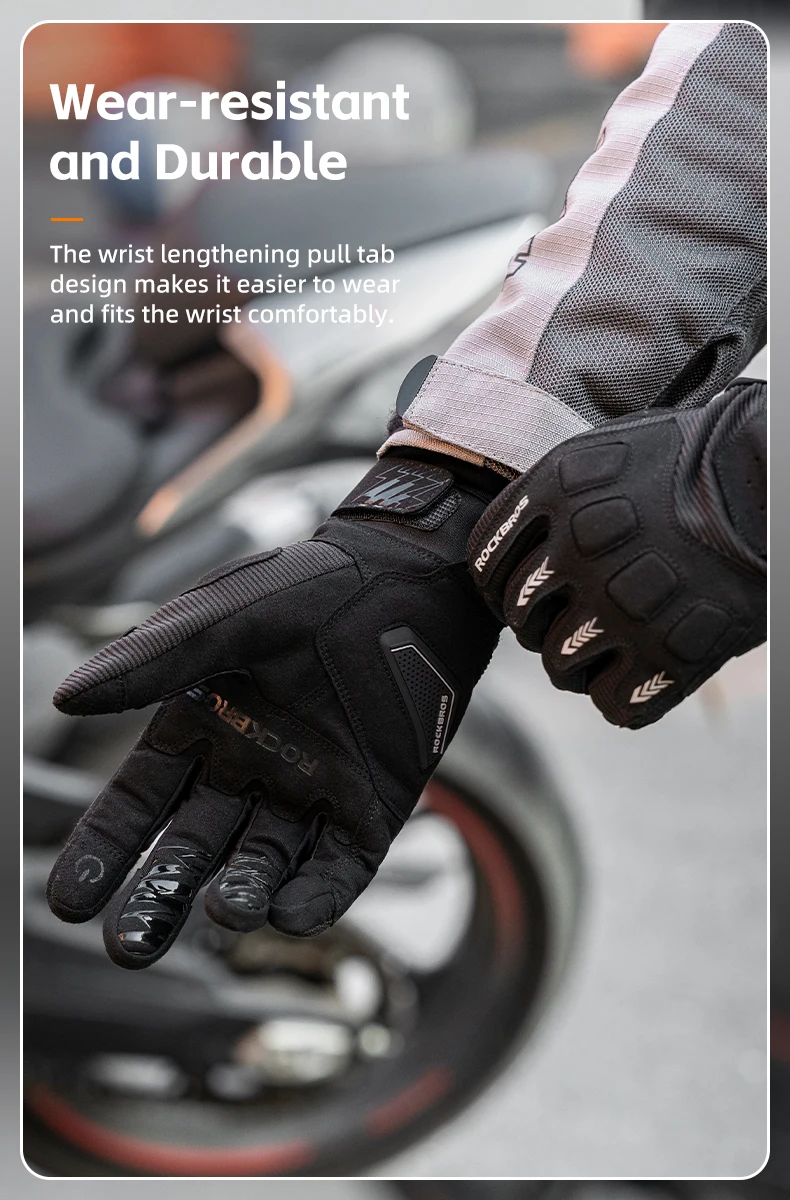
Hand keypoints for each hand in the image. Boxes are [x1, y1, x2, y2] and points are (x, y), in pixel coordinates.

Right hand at [47, 453, 502, 967]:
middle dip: (159, 899)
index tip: (68, 902)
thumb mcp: (224, 620)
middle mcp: (247, 770)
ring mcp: (309, 795)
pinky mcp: (370, 810)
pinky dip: (315, 898)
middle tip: (130, 947)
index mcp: (200, 727)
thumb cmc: (311, 586)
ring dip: (240, 897)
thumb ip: (151, 662)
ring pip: (263, 866)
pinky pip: (337, 870)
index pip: (138, 805)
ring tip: (222, 913)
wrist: (411, 580)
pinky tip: (288, 914)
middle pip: (192, 851)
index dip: (103, 852)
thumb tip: (64, 700)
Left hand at [468, 379, 765, 728]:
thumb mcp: (603, 453)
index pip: (486, 562)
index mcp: (556, 491)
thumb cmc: (690, 462)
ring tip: (614, 641)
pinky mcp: (669, 650)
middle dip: (541, 622)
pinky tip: (642, 666)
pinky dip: (624, 694)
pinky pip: (612, 702)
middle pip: (520, 617)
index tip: (518, 592)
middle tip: (578, 614)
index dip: (498, 583)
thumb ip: (548, 497)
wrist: (769, 485)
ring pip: (559, 667)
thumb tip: (510, 548)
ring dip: (580, 663)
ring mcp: (621, 604)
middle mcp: (578, 549)